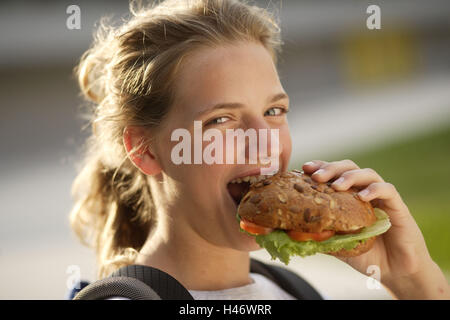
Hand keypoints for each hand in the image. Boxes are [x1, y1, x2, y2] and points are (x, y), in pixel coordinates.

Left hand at [302, 159, 449, 298]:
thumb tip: (293, 232)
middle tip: (316, 176)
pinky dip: (374, 189)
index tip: (304, 168)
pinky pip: (388, 190)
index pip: (333, 174)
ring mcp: (381, 197)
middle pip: (348, 167)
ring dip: (350, 176)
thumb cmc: (366, 255)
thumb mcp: (338, 246)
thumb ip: (321, 237)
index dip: (320, 167)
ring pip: (368, 173)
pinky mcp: (398, 207)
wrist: (395, 272)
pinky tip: (362, 196)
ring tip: (337, 185)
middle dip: (331, 168)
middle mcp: (364, 192)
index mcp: (348, 197)